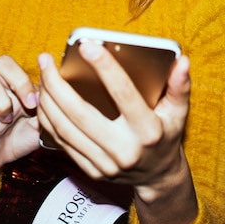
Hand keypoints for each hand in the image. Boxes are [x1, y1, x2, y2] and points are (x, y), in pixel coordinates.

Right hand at [0, 55, 40, 186]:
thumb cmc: (22, 137)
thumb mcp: (42, 126)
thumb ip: (51, 110)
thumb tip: (67, 99)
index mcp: (21, 87)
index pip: (26, 67)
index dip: (32, 81)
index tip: (38, 103)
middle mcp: (3, 88)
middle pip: (3, 62)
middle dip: (17, 80)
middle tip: (27, 104)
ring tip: (5, 120)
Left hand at [37, 41, 196, 223]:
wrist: (157, 177)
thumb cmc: (166, 136)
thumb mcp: (178, 113)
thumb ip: (179, 86)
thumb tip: (182, 61)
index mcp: (147, 131)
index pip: (124, 94)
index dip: (105, 68)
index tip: (87, 46)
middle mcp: (124, 150)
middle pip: (81, 113)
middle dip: (58, 84)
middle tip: (46, 60)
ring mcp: (105, 163)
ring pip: (65, 128)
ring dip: (48, 101)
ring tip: (42, 76)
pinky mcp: (91, 170)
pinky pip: (62, 142)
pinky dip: (48, 120)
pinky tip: (44, 100)